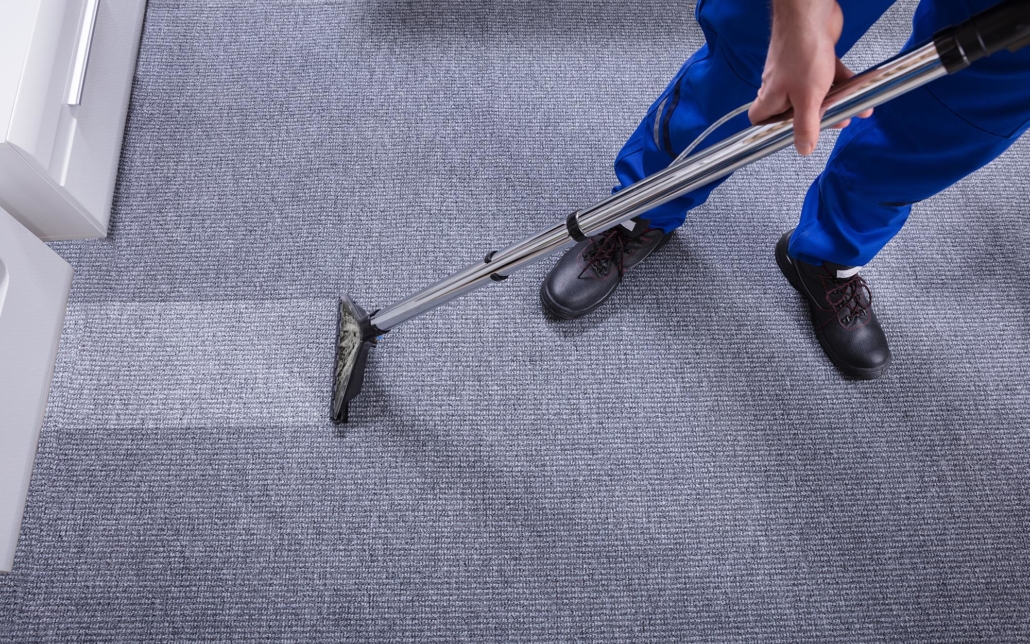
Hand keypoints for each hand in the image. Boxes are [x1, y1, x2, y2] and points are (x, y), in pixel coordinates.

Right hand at [747, 0, 872, 155]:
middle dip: (816, 117)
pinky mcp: (814, 57)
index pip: (759, 119)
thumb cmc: (802, 51)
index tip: (787, 135)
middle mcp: (780, 84)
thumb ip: (806, 126)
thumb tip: (803, 148)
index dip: (769, 129)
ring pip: (814, 93)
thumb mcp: (807, 98)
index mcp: (772, 97)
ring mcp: (797, 70)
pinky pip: (828, 76)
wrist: (811, 13)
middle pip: (793, 109)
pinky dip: (843, 82)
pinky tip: (859, 85)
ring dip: (835, 101)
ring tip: (853, 107)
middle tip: (833, 121)